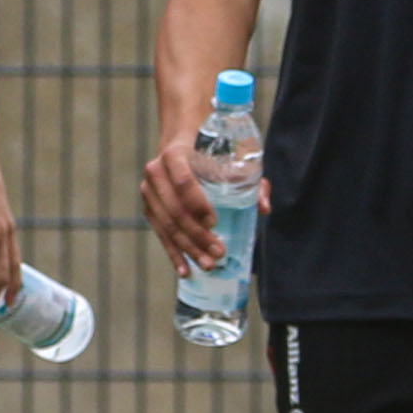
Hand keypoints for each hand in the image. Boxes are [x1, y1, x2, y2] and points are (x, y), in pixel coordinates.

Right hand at [138, 125, 246, 272]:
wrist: (182, 141)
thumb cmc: (212, 150)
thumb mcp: (233, 156)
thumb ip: (252, 180)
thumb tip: (263, 208)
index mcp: (175, 154)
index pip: (183, 181)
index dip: (197, 203)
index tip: (214, 222)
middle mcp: (156, 172)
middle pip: (175, 210)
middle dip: (197, 235)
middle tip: (219, 251)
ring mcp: (149, 192)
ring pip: (167, 226)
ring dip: (188, 249)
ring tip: (209, 264)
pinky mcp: (149, 208)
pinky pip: (160, 234)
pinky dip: (173, 254)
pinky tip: (185, 270)